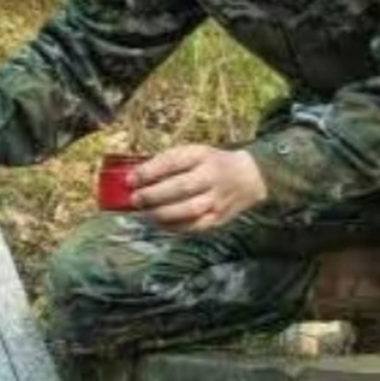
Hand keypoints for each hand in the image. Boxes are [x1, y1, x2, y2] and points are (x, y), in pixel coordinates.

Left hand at [129, 144, 267, 232]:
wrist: (248, 177)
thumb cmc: (211, 163)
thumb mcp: (194, 153)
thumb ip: (168, 162)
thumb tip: (136, 177)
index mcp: (203, 156)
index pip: (174, 162)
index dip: (150, 171)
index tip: (130, 179)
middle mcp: (212, 177)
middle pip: (181, 188)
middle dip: (153, 195)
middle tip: (135, 200)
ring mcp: (217, 200)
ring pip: (188, 210)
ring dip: (162, 214)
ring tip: (145, 213)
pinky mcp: (219, 218)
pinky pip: (194, 226)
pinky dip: (174, 227)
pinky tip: (160, 223)